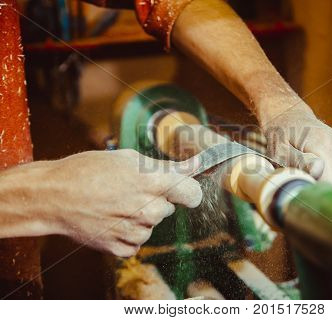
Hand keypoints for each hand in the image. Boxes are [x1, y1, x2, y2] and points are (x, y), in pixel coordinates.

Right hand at [38, 150, 201, 256]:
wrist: (53, 196)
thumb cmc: (87, 171)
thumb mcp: (127, 158)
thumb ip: (164, 166)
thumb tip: (194, 166)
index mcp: (154, 184)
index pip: (193, 193)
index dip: (188, 191)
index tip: (183, 190)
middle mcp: (149, 210)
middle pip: (168, 208)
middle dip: (156, 200)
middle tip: (130, 190)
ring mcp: (136, 232)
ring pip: (151, 225)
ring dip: (139, 217)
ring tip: (113, 203)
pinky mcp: (122, 248)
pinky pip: (135, 242)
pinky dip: (126, 232)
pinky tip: (108, 219)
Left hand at [261, 106, 331, 187]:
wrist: (292, 118)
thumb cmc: (281, 136)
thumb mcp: (279, 150)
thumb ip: (297, 161)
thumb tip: (318, 170)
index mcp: (325, 145)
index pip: (330, 183)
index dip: (316, 192)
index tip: (302, 188)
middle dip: (320, 188)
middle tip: (303, 177)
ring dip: (327, 184)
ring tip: (310, 170)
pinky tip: (320, 170)